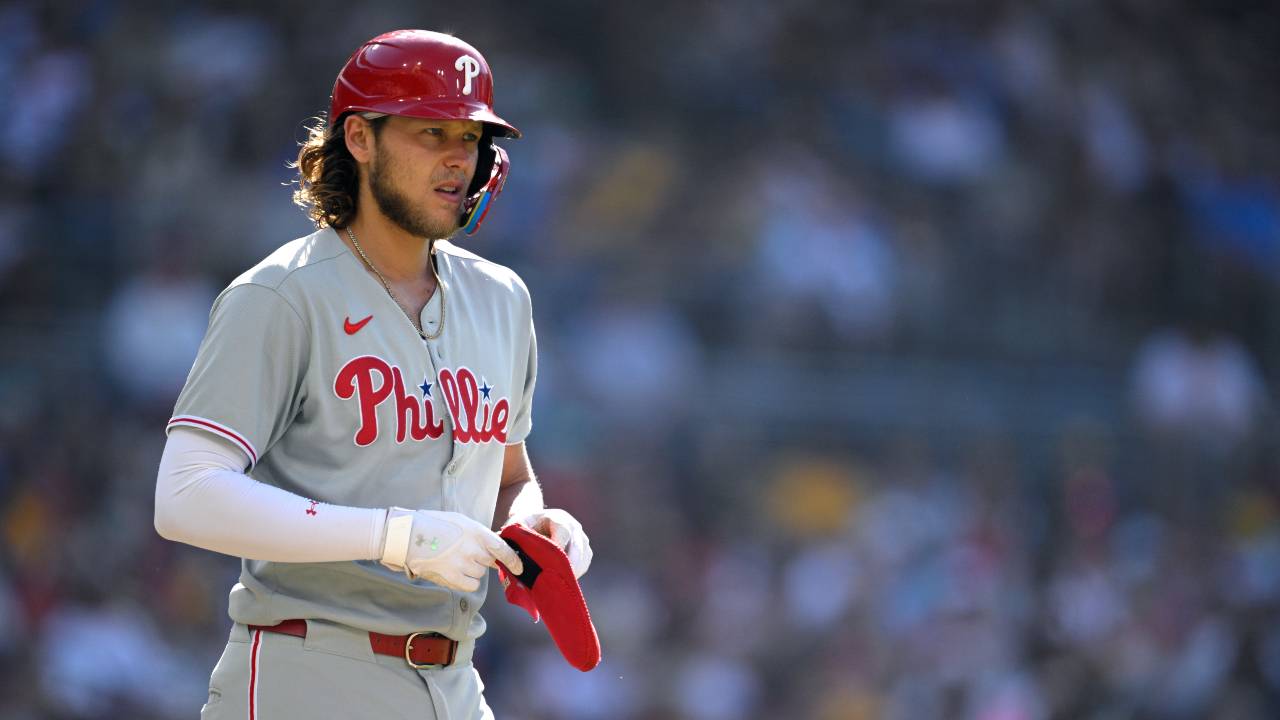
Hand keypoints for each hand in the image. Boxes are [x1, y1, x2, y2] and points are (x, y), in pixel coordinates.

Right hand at [380, 508, 522, 592]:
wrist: (407, 535)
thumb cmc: (432, 525)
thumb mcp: (459, 521)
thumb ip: (478, 535)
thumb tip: (492, 548)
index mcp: (476, 531)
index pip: (503, 549)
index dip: (513, 560)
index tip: (519, 568)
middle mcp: (472, 548)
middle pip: (489, 561)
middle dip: (481, 559)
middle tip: (465, 554)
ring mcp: (462, 564)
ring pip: (479, 574)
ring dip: (471, 570)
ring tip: (453, 560)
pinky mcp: (452, 577)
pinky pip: (470, 585)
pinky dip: (465, 581)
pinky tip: (453, 572)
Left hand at [510, 508, 591, 578]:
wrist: (535, 522)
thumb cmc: (524, 525)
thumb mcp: (516, 526)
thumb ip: (511, 538)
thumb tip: (502, 555)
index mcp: (557, 518)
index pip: (563, 532)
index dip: (558, 548)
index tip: (550, 564)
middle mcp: (573, 526)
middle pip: (578, 547)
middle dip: (568, 565)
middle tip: (556, 581)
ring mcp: (581, 538)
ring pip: (583, 557)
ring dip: (572, 572)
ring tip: (556, 584)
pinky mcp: (584, 550)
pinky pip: (584, 563)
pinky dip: (575, 573)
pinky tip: (561, 580)